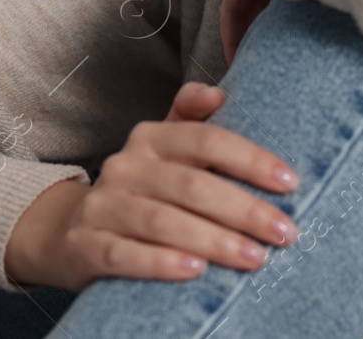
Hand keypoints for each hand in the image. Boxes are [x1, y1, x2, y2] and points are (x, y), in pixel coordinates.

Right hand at [3, 80, 299, 291]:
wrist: (71, 231)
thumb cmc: (141, 191)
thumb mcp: (164, 148)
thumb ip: (192, 117)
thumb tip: (219, 92)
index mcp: (150, 137)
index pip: (207, 139)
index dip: (251, 159)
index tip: (291, 183)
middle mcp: (125, 166)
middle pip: (191, 185)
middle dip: (244, 209)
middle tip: (285, 233)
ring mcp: (102, 206)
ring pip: (162, 222)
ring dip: (214, 241)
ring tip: (254, 258)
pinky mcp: (85, 245)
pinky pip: (124, 254)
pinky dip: (161, 262)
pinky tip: (196, 271)